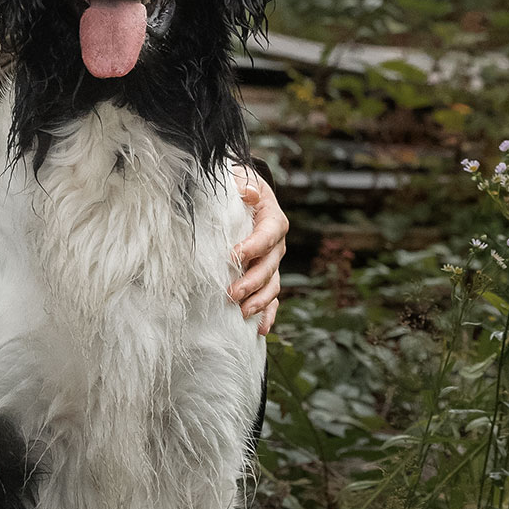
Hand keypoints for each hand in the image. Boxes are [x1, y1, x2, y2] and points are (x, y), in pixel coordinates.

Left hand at [230, 167, 286, 335]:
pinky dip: (267, 315)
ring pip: (272, 287)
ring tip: (242, 313)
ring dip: (258, 302)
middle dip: (252, 282)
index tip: (233, 256)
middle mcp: (277, 246)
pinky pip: (271, 300)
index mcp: (273, 220)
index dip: (253, 247)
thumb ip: (242, 184)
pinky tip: (259, 330)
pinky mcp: (265, 278)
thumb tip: (249, 191)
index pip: (268, 235)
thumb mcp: (239, 178)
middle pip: (270, 266)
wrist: (242, 196)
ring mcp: (272, 264)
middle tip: (231, 293)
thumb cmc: (237, 188)